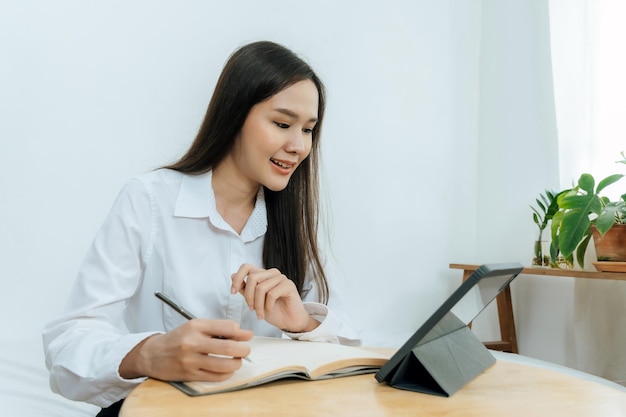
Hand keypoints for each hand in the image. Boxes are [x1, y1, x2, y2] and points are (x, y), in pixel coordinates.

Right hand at [119, 319, 252, 380]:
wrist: (152, 354)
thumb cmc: (178, 338)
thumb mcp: (197, 327)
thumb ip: (221, 329)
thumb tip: (246, 334)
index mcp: (196, 326)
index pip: (228, 327)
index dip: (240, 332)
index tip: (244, 336)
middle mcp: (193, 342)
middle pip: (228, 347)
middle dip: (243, 350)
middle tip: (246, 350)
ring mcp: (191, 360)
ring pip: (224, 365)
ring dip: (237, 363)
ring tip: (237, 360)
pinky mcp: (189, 374)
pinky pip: (215, 377)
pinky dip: (226, 374)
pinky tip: (226, 369)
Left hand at [230, 264, 319, 332]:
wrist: (290, 321)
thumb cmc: (274, 311)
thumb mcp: (254, 301)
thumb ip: (245, 289)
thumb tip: (232, 276)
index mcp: (263, 275)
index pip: (246, 267)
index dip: (238, 278)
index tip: (233, 292)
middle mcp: (272, 274)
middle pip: (252, 278)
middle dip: (249, 296)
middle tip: (252, 309)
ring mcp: (281, 278)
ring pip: (261, 288)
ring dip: (258, 305)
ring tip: (260, 313)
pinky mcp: (289, 285)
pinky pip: (271, 294)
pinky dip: (268, 306)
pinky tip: (270, 310)